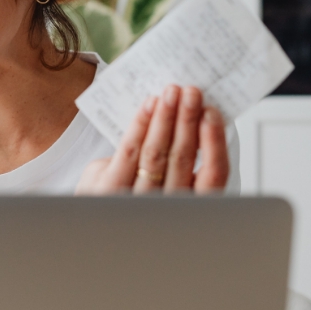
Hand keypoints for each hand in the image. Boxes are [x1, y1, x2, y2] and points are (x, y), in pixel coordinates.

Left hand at [76, 85, 227, 194]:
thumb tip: (186, 114)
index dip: (215, 143)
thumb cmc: (132, 192)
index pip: (214, 177)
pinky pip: (131, 151)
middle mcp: (167, 205)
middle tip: (191, 92)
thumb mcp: (162, 180)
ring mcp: (137, 200)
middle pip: (183, 159)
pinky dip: (142, 124)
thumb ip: (177, 157)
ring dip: (166, 118)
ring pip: (157, 154)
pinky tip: (150, 105)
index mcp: (189, 203)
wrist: (95, 217)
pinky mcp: (111, 190)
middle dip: (188, 120)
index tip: (211, 113)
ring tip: (171, 93)